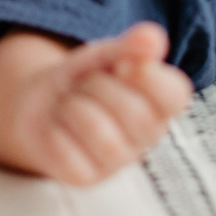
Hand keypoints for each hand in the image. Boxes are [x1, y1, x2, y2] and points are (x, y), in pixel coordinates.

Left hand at [0, 24, 193, 183]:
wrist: (41, 103)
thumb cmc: (84, 78)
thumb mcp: (104, 55)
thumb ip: (129, 46)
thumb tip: (152, 37)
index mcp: (160, 105)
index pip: (175, 95)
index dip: (146, 75)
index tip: (122, 64)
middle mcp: (145, 138)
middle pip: (132, 111)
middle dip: (96, 85)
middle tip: (85, 84)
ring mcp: (116, 162)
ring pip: (98, 130)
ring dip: (73, 105)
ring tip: (69, 104)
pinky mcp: (85, 177)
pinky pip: (67, 150)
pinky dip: (53, 128)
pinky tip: (57, 126)